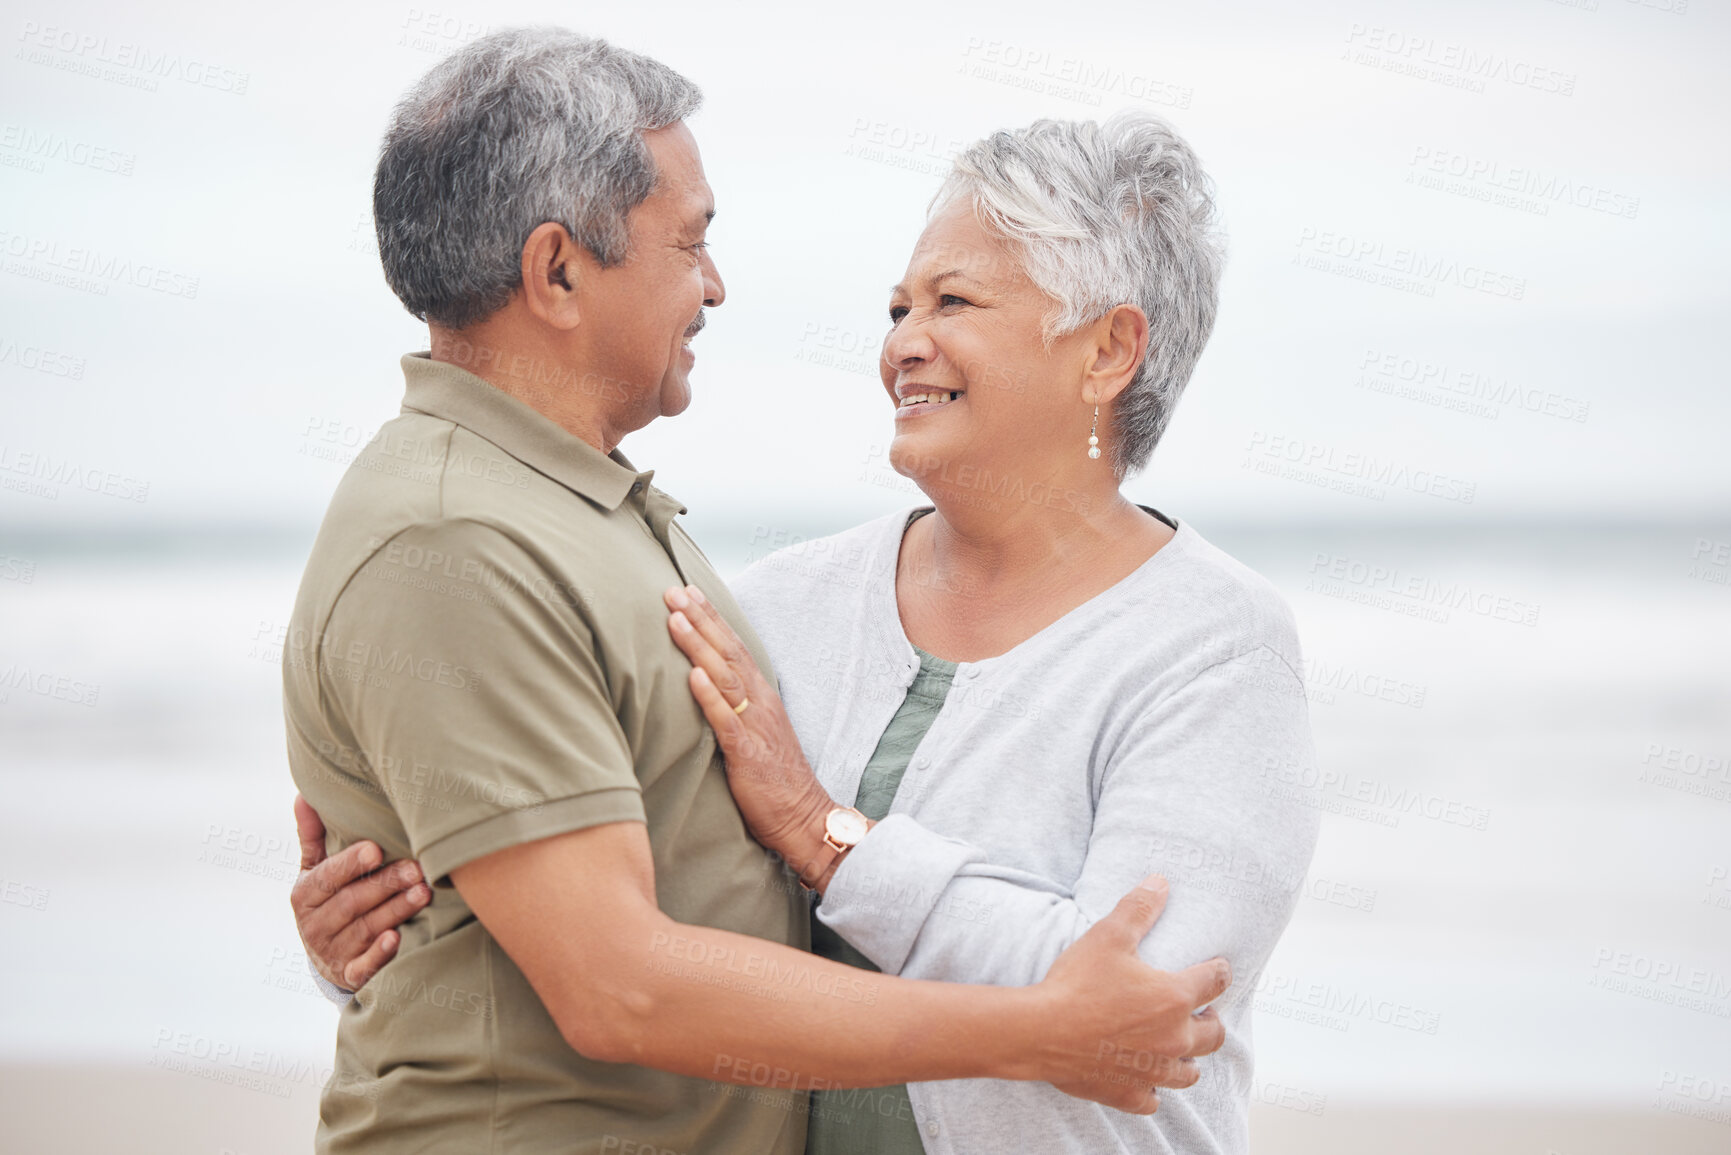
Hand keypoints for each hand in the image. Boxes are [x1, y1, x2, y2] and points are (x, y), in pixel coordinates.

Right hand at [290, 795, 430, 990]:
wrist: (328, 957)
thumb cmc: (328, 900)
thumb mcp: (315, 870)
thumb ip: (313, 836)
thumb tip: (305, 795)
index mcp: (305, 895)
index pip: (327, 877)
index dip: (350, 864)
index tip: (376, 849)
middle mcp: (314, 925)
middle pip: (351, 902)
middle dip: (385, 885)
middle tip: (416, 869)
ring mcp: (332, 952)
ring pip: (365, 929)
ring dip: (395, 910)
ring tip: (424, 892)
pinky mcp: (350, 974)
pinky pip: (363, 967)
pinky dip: (379, 954)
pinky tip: (397, 939)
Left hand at [663, 585, 834, 865]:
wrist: (805, 818)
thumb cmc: (776, 783)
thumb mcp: (756, 737)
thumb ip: (735, 711)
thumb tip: (706, 690)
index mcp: (762, 698)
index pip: (735, 648)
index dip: (712, 618)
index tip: (689, 592)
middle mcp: (760, 704)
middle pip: (728, 651)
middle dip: (700, 618)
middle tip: (672, 590)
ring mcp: (755, 726)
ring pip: (724, 676)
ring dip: (699, 644)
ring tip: (675, 618)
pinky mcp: (747, 753)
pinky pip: (726, 719)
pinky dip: (709, 694)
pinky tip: (692, 675)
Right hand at [1037, 876, 1230, 1113]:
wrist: (1040, 1031)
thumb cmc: (1077, 982)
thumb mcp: (1109, 935)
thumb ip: (1139, 908)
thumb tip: (1160, 881)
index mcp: (1175, 998)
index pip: (1216, 982)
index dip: (1220, 971)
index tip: (1218, 968)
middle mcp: (1174, 1039)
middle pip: (1213, 1035)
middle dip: (1211, 1020)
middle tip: (1201, 1011)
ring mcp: (1153, 1071)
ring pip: (1190, 1073)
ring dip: (1188, 1058)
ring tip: (1177, 1046)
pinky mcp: (1129, 1093)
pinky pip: (1154, 1099)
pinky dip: (1154, 1089)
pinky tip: (1144, 1077)